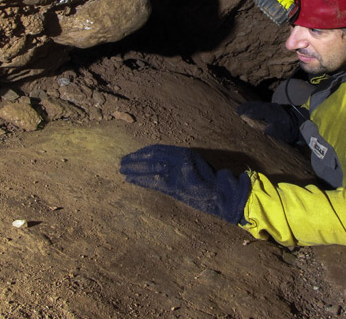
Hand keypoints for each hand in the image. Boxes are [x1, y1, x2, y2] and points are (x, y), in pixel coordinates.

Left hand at [120, 144, 249, 223]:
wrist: (222, 195)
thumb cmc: (210, 182)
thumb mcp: (196, 165)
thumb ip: (181, 162)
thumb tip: (161, 164)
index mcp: (185, 152)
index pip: (159, 149)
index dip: (143, 152)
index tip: (133, 155)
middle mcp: (180, 159)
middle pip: (152, 157)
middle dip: (135, 160)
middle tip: (122, 162)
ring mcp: (178, 172)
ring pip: (150, 168)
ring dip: (134, 169)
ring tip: (123, 171)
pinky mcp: (176, 186)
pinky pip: (153, 182)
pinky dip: (140, 180)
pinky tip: (130, 180)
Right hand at [236, 101, 303, 143]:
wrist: (300, 122)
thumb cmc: (290, 130)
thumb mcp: (285, 132)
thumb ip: (276, 130)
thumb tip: (266, 128)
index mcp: (274, 114)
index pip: (260, 111)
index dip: (251, 112)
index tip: (241, 114)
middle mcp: (271, 108)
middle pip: (257, 106)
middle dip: (246, 108)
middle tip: (236, 111)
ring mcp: (271, 107)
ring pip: (258, 105)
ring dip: (248, 106)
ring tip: (239, 109)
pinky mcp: (271, 108)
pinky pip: (259, 106)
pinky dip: (252, 106)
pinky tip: (248, 108)